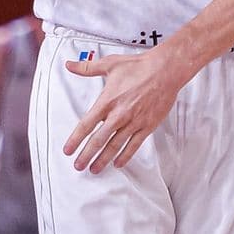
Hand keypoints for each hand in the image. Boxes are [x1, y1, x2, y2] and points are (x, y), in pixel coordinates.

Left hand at [63, 50, 186, 172]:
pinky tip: (118, 164)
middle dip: (86, 155)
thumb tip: (70, 65)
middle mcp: (119, 115)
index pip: (86, 125)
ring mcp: (133, 122)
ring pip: (114, 146)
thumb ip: (87, 68)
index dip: (75, 140)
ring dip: (103, 160)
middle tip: (78, 166)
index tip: (68, 150)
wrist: (165, 70)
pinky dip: (125, 156)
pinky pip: (134, 145)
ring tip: (94, 169)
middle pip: (98, 140)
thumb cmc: (139, 67)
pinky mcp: (147, 126)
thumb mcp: (109, 64)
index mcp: (107, 101)